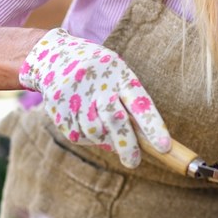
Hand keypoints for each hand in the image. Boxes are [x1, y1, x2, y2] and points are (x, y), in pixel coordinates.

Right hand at [18, 28, 170, 167]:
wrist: (53, 55)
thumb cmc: (97, 72)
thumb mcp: (117, 75)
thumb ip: (129, 104)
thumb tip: (140, 141)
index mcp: (119, 73)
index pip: (139, 103)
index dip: (153, 126)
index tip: (164, 148)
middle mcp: (97, 82)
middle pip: (116, 121)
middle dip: (127, 146)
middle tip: (133, 162)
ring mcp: (76, 94)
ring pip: (95, 132)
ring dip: (104, 139)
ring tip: (104, 131)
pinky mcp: (57, 106)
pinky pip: (76, 135)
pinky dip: (85, 137)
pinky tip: (84, 123)